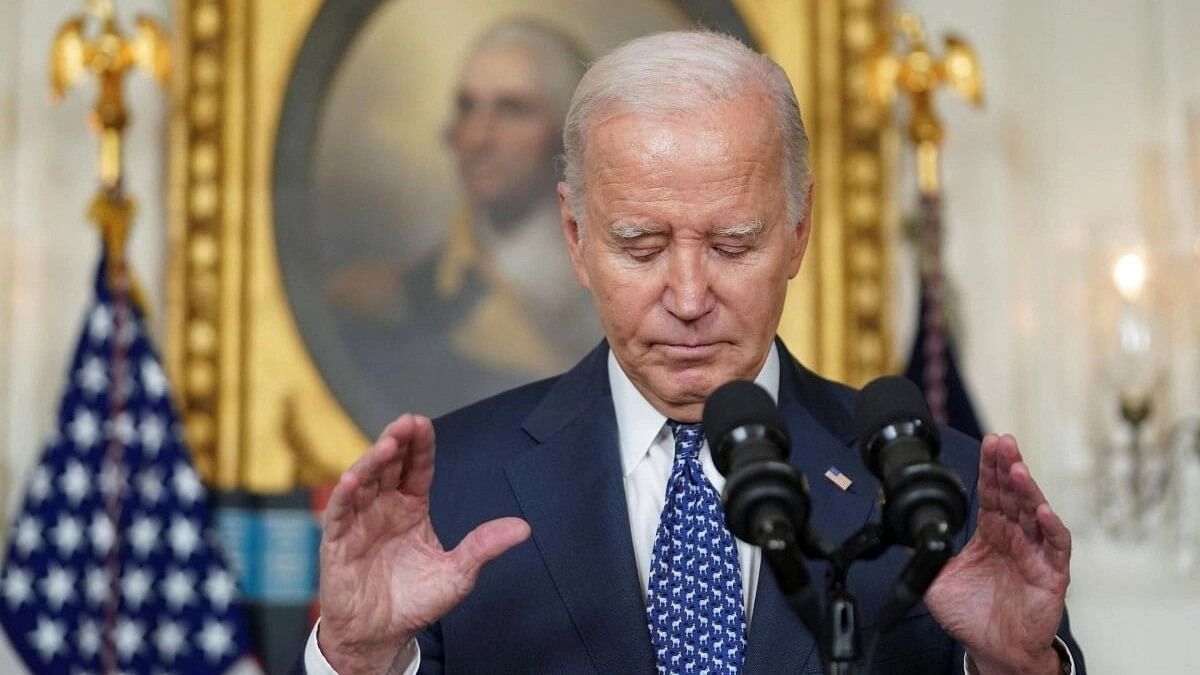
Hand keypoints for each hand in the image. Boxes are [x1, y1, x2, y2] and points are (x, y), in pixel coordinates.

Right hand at [317, 414, 530, 673]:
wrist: (382, 636)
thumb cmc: (415, 602)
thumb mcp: (458, 573)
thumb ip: (484, 546)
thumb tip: (524, 527)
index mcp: (411, 508)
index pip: (416, 469)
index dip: (419, 446)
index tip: (423, 423)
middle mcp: (384, 507)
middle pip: (388, 466)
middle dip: (396, 442)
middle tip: (406, 423)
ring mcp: (360, 522)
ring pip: (363, 482)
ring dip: (372, 462)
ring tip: (387, 446)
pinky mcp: (338, 543)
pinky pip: (339, 514)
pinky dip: (345, 495)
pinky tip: (353, 479)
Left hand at [924, 434, 1070, 674]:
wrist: (993, 651)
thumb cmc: (972, 616)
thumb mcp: (937, 579)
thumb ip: (924, 551)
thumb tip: (906, 529)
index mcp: (991, 534)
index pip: (991, 493)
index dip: (989, 468)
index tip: (988, 443)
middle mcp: (1015, 538)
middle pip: (1013, 495)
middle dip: (1008, 466)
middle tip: (1003, 442)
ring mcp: (1035, 553)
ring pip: (1035, 513)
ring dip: (1027, 490)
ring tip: (1016, 468)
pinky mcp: (1052, 574)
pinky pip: (1055, 546)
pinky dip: (1051, 527)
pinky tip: (1042, 510)